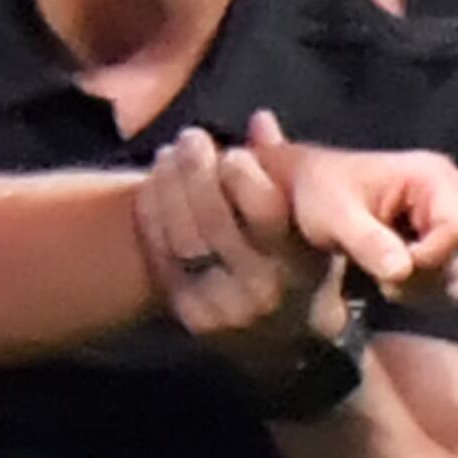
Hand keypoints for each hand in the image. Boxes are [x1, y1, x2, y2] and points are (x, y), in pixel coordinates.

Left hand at [134, 123, 345, 381]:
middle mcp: (260, 288)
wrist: (284, 338)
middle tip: (190, 138)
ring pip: (182, 239)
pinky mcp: (190, 316)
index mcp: (296, 261)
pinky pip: (163, 259)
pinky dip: (153, 218)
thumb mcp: (305, 220)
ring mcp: (222, 307)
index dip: (240, 176)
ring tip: (167, 155)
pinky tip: (152, 185)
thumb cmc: (298, 260)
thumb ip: (283, 168)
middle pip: (212, 222)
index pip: (263, 211)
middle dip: (196, 173)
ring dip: (169, 189)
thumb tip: (259, 119)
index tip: (232, 152)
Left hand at [262, 116, 457, 292]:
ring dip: (416, 287)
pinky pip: (444, 281)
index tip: (390, 269)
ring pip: (454, 275)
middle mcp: (454, 194)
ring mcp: (452, 218)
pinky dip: (417, 289)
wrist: (311, 187)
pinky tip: (388, 274)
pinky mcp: (443, 240)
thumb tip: (402, 272)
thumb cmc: (321, 192)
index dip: (432, 259)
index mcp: (434, 177)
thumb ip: (368, 242)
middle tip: (378, 273)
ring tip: (379, 272)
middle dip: (420, 277)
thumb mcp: (336, 216)